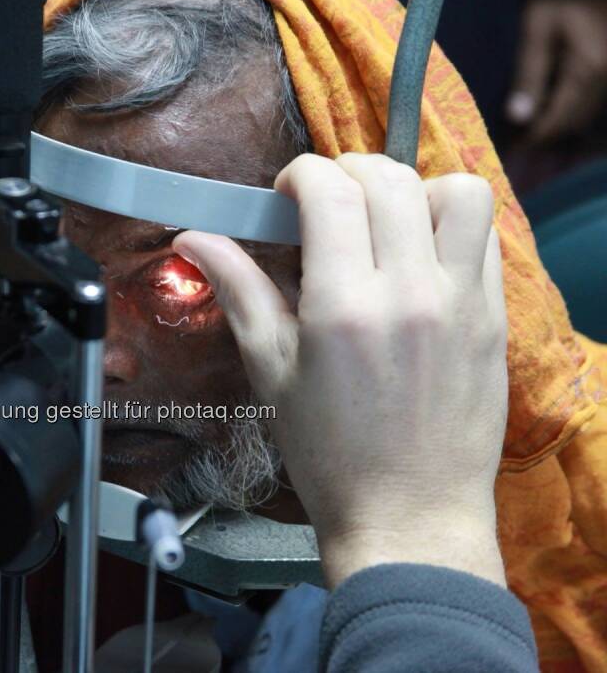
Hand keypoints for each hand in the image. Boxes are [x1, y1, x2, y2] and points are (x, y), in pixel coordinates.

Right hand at [173, 154, 508, 588]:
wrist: (408, 515)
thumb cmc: (331, 453)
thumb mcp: (273, 371)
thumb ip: (239, 290)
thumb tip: (193, 239)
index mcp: (344, 307)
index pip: (331, 191)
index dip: (301, 174)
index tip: (286, 193)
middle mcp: (409, 293)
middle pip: (387, 179)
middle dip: (347, 171)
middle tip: (325, 202)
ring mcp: (461, 302)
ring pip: (455, 193)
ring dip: (413, 187)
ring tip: (384, 218)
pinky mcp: (493, 318)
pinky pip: (484, 237)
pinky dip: (450, 223)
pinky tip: (419, 253)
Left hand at [506, 0, 606, 142]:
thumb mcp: (538, 28)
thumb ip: (530, 73)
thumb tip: (518, 117)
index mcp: (589, 69)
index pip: (560, 118)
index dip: (537, 137)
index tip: (514, 150)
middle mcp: (606, 76)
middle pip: (575, 119)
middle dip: (547, 134)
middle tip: (518, 145)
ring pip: (586, 111)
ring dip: (559, 123)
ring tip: (529, 131)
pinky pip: (592, 98)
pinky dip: (571, 109)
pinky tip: (549, 109)